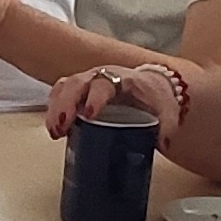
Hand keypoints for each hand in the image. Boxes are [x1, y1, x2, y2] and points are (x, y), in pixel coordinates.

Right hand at [43, 64, 181, 143]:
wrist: (152, 85)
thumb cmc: (155, 97)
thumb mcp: (166, 110)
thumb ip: (167, 127)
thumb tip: (164, 144)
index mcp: (122, 79)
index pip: (104, 84)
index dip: (95, 97)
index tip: (89, 114)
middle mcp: (102, 76)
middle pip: (77, 83)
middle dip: (66, 104)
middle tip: (62, 126)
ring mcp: (88, 82)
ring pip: (65, 86)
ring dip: (56, 108)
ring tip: (55, 132)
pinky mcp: (80, 90)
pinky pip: (61, 92)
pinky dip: (53, 108)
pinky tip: (54, 129)